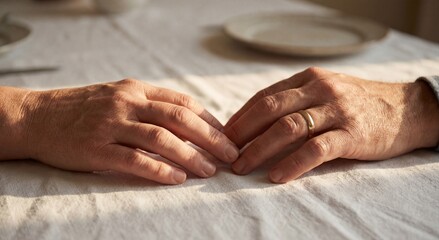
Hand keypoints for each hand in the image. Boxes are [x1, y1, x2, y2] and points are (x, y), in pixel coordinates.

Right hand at [5, 79, 238, 183]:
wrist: (38, 117)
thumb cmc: (84, 109)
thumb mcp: (118, 95)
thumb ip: (149, 104)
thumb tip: (187, 122)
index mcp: (135, 89)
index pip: (182, 102)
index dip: (209, 120)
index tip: (227, 136)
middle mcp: (127, 103)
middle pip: (179, 118)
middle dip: (210, 138)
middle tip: (230, 155)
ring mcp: (111, 125)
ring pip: (161, 139)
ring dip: (190, 156)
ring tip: (209, 171)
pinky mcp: (97, 149)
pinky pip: (134, 160)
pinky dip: (159, 169)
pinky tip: (177, 178)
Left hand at [224, 67, 438, 182]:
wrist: (407, 109)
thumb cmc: (358, 103)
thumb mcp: (326, 91)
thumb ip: (296, 101)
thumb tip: (257, 122)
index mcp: (308, 79)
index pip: (265, 96)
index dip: (241, 116)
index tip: (224, 135)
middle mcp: (319, 90)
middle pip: (270, 109)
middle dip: (242, 132)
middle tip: (225, 152)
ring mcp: (336, 110)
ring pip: (288, 128)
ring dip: (259, 148)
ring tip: (241, 166)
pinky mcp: (352, 134)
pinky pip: (316, 149)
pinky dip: (293, 163)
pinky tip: (277, 176)